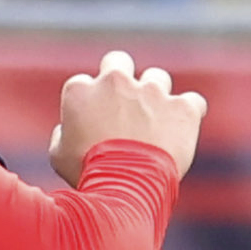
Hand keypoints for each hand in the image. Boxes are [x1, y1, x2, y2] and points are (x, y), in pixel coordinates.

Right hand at [49, 48, 204, 180]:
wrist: (124, 187)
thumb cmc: (86, 174)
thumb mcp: (58, 157)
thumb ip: (62, 134)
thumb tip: (67, 129)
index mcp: (81, 90)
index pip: (82, 84)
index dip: (88, 104)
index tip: (92, 124)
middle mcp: (116, 81)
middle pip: (118, 61)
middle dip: (121, 77)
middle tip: (124, 104)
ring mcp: (152, 92)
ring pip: (157, 78)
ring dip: (155, 97)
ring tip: (155, 125)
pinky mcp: (182, 107)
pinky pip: (192, 102)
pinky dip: (187, 114)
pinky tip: (181, 130)